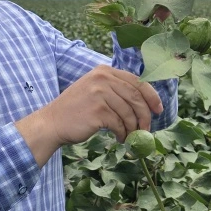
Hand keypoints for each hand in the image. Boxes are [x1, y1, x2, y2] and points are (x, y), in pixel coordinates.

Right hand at [41, 65, 163, 144]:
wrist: (52, 123)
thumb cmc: (76, 110)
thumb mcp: (95, 90)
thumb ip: (117, 90)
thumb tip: (146, 103)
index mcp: (104, 71)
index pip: (137, 81)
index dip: (151, 96)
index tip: (158, 109)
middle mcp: (103, 79)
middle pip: (136, 97)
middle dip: (144, 116)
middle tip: (146, 129)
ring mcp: (99, 93)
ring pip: (128, 113)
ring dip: (132, 128)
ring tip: (128, 136)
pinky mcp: (97, 110)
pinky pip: (119, 124)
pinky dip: (122, 133)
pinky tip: (119, 138)